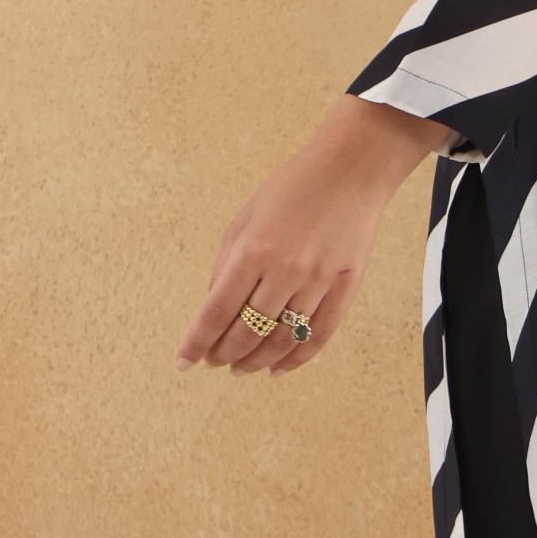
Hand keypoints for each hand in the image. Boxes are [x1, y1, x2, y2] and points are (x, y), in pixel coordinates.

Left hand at [175, 97, 455, 376]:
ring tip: (241, 367)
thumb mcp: (245, 219)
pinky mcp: (345, 287)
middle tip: (213, 362)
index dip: (197, 342)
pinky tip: (277, 368)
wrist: (351, 169)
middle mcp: (285, 270)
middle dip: (224, 354)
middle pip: (247, 332)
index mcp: (253, 250)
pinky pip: (318, 335)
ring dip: (256, 361)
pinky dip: (295, 358)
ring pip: (282, 339)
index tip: (184, 361)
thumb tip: (213, 307)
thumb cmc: (292, 188)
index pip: (216, 311)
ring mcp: (318, 281)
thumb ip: (226, 264)